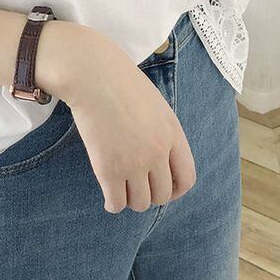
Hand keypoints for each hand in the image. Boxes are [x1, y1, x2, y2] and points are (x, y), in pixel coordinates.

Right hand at [37, 21, 196, 212]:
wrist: (93, 75)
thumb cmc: (120, 83)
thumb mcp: (155, 105)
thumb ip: (162, 132)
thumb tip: (160, 160)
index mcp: (172, 133)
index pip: (186, 178)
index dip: (176, 189)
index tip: (163, 188)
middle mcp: (158, 151)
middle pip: (162, 195)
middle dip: (150, 194)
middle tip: (136, 186)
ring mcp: (134, 162)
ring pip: (140, 203)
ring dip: (131, 199)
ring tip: (121, 188)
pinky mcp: (109, 169)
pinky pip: (117, 203)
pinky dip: (113, 204)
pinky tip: (109, 196)